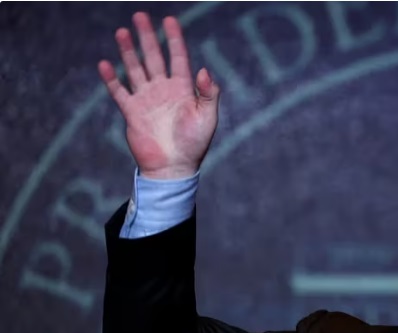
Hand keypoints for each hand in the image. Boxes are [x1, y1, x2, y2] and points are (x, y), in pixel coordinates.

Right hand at [98, 12, 218, 179]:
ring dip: (128, 51)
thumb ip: (209, 93)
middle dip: (147, 37)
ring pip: (135, 69)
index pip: (178, 58)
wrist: (173, 167)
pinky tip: (105, 64)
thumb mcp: (208, 117)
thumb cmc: (195, 143)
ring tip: (122, 32)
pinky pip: (119, 91)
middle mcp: (163, 90)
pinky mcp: (132, 112)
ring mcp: (146, 99)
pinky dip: (111, 79)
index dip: (174, 39)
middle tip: (140, 16)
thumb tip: (204, 69)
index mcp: (183, 89)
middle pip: (154, 58)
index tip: (170, 20)